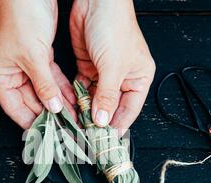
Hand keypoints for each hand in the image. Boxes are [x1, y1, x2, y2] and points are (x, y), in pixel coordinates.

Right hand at [0, 0, 75, 128]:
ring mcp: (26, 66)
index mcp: (0, 75)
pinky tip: (73, 101)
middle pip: (30, 102)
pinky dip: (62, 89)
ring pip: (44, 92)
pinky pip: (52, 79)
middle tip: (64, 130)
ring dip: (58, 104)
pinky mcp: (41, 58)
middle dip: (48, 115)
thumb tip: (53, 107)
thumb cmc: (23, 18)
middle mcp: (12, 73)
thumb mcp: (34, 57)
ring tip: (73, 119)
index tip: (45, 135)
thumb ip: (44, 85)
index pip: (14, 108)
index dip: (29, 122)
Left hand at [70, 0, 154, 129]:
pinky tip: (72, 110)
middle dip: (100, 121)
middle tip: (88, 137)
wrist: (96, 2)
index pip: (129, 110)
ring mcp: (104, 74)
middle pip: (111, 107)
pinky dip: (77, 99)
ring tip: (78, 127)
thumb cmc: (114, 27)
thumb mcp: (113, 67)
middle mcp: (122, 78)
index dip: (118, 126)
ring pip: (95, 100)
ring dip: (87, 112)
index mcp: (138, 78)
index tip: (106, 141)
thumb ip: (107, 96)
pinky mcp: (88, 67)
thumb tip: (102, 120)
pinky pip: (82, 89)